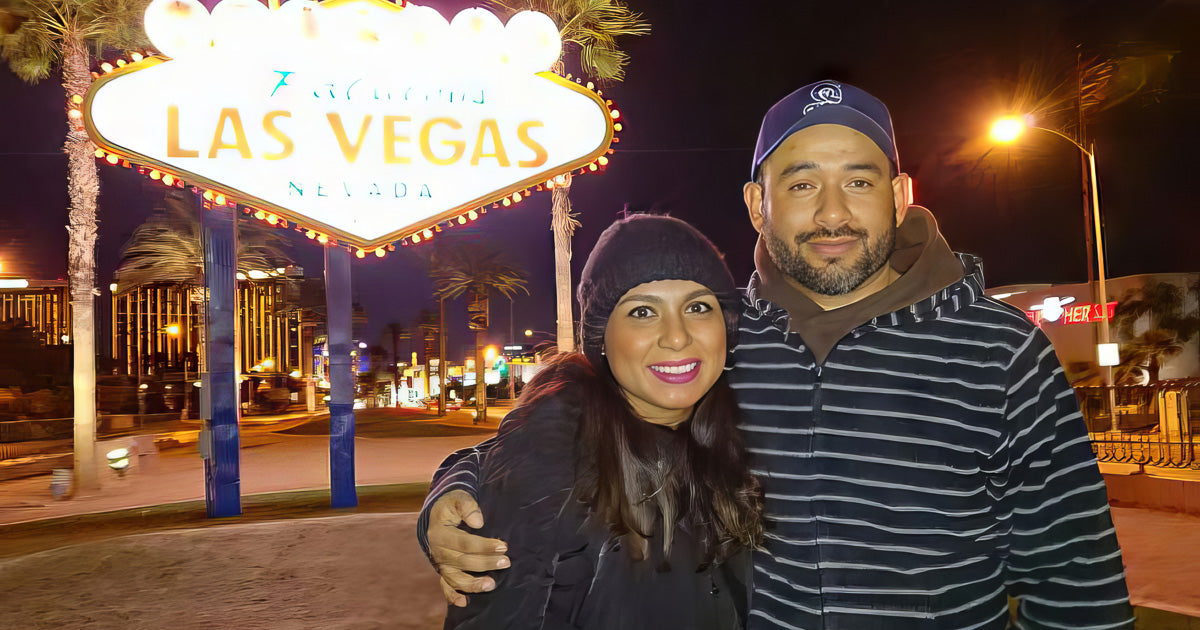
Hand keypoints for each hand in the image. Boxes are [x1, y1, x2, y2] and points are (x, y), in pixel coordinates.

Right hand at [428, 489, 510, 606]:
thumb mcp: (457, 498)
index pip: (465, 542)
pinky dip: (453, 597)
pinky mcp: (444, 572)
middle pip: (464, 562)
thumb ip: (467, 505)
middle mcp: (439, 552)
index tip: (503, 546)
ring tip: (492, 585)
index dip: (484, 546)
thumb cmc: (450, 506)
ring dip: (474, 584)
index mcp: (440, 534)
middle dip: (487, 563)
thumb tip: (478, 522)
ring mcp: (441, 565)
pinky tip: (464, 603)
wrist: (436, 517)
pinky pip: (446, 587)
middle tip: (506, 562)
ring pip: (456, 579)